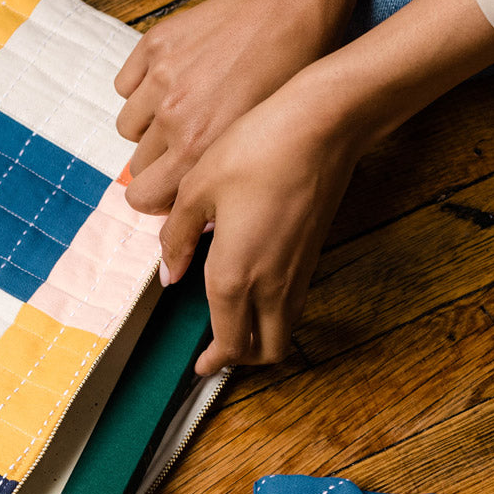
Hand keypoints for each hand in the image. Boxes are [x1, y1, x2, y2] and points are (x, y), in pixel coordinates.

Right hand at [114, 0, 344, 213]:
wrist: (286, 9)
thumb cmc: (284, 78)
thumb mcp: (256, 141)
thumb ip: (215, 171)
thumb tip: (188, 200)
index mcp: (199, 151)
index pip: (143, 198)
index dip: (158, 194)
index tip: (173, 184)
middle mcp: (173, 119)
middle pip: (136, 165)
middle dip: (157, 161)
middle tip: (186, 141)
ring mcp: (160, 81)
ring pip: (128, 127)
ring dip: (148, 124)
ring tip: (181, 108)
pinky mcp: (153, 47)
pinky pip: (125, 86)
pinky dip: (141, 88)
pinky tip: (173, 80)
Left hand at [155, 72, 361, 373]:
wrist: (322, 124)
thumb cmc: (258, 147)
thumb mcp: (197, 188)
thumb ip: (177, 237)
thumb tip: (170, 272)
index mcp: (235, 274)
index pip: (229, 343)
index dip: (213, 363)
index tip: (200, 368)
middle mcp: (272, 284)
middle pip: (266, 351)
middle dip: (242, 360)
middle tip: (217, 354)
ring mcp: (299, 271)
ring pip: (284, 329)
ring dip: (260, 338)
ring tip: (233, 325)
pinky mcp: (313, 254)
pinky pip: (294, 303)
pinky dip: (274, 312)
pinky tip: (254, 287)